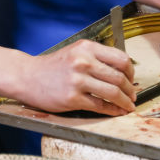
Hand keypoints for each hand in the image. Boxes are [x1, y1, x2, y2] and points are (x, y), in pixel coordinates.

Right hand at [20, 39, 135, 115]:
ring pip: (113, 92)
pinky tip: (116, 111)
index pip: (121, 58)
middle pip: (119, 77)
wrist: (27, 77)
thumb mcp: (74, 52)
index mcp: (86, 48)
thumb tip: (122, 71)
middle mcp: (83, 61)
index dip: (131, 71)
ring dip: (125, 102)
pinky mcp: (72, 98)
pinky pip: (100, 106)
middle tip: (132, 95)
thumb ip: (96, 57)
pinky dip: (112, 110)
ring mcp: (77, 80)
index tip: (131, 78)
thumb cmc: (52, 67)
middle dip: (130, 89)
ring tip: (128, 106)